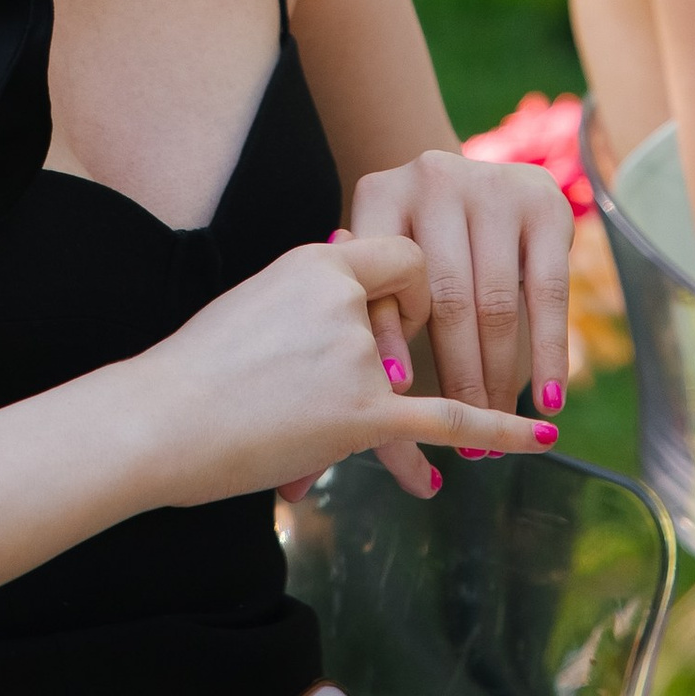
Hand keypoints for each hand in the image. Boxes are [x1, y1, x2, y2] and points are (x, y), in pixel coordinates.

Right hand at [138, 233, 561, 506]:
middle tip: (322, 381)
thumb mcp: (255, 305)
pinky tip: (538, 438)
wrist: (156, 421)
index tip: (382, 318)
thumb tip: (346, 316)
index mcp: (318, 261)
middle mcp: (347, 299)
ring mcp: (359, 357)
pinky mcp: (361, 414)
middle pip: (412, 319)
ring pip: (415, 378)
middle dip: (398, 355)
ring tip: (323, 422)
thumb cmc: (193, 372)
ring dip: (394, 408)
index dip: (403, 289)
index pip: (399, 257)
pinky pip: (447, 419)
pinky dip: (498, 429)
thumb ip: (310, 300)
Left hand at [344, 152, 573, 426]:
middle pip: (447, 298)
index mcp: (382, 194)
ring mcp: (493, 186)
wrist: (469, 182)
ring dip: (499, 376)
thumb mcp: (381, 265)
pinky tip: (548, 399)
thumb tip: (360, 407)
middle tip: (462, 444)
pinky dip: (549, 352)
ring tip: (498, 426)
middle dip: (457, 378)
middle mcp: (434, 179)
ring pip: (496, 303)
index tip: (398, 395)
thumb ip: (367, 312)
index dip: (390, 338)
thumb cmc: (412, 244)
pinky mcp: (545, 202)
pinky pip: (550, 292)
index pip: (385, 278)